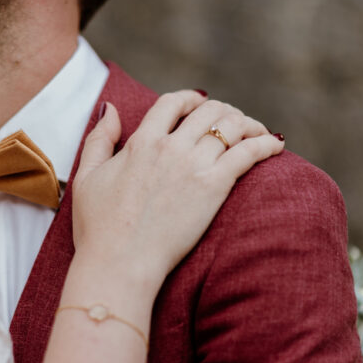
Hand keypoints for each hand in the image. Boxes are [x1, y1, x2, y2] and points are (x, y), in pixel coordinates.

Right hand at [72, 91, 284, 286]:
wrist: (119, 263)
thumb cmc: (97, 227)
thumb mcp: (87, 176)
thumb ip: (99, 139)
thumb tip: (112, 108)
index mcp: (141, 142)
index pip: (172, 102)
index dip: (189, 99)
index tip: (198, 105)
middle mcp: (170, 147)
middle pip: (209, 110)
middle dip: (223, 111)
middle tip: (232, 123)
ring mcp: (193, 166)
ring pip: (232, 126)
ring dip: (248, 124)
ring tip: (256, 133)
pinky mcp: (214, 188)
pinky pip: (249, 153)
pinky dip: (266, 144)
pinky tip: (275, 145)